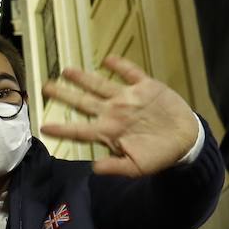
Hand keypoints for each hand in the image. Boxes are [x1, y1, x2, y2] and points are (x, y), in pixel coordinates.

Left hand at [41, 56, 197, 175]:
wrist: (185, 140)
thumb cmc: (159, 155)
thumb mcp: (137, 168)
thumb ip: (115, 167)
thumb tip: (94, 169)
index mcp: (109, 132)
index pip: (80, 131)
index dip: (62, 130)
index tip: (43, 127)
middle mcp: (114, 113)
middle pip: (84, 102)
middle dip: (65, 95)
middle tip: (45, 87)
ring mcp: (128, 99)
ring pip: (101, 85)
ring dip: (84, 77)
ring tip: (66, 70)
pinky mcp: (146, 87)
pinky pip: (130, 73)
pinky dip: (120, 66)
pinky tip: (108, 59)